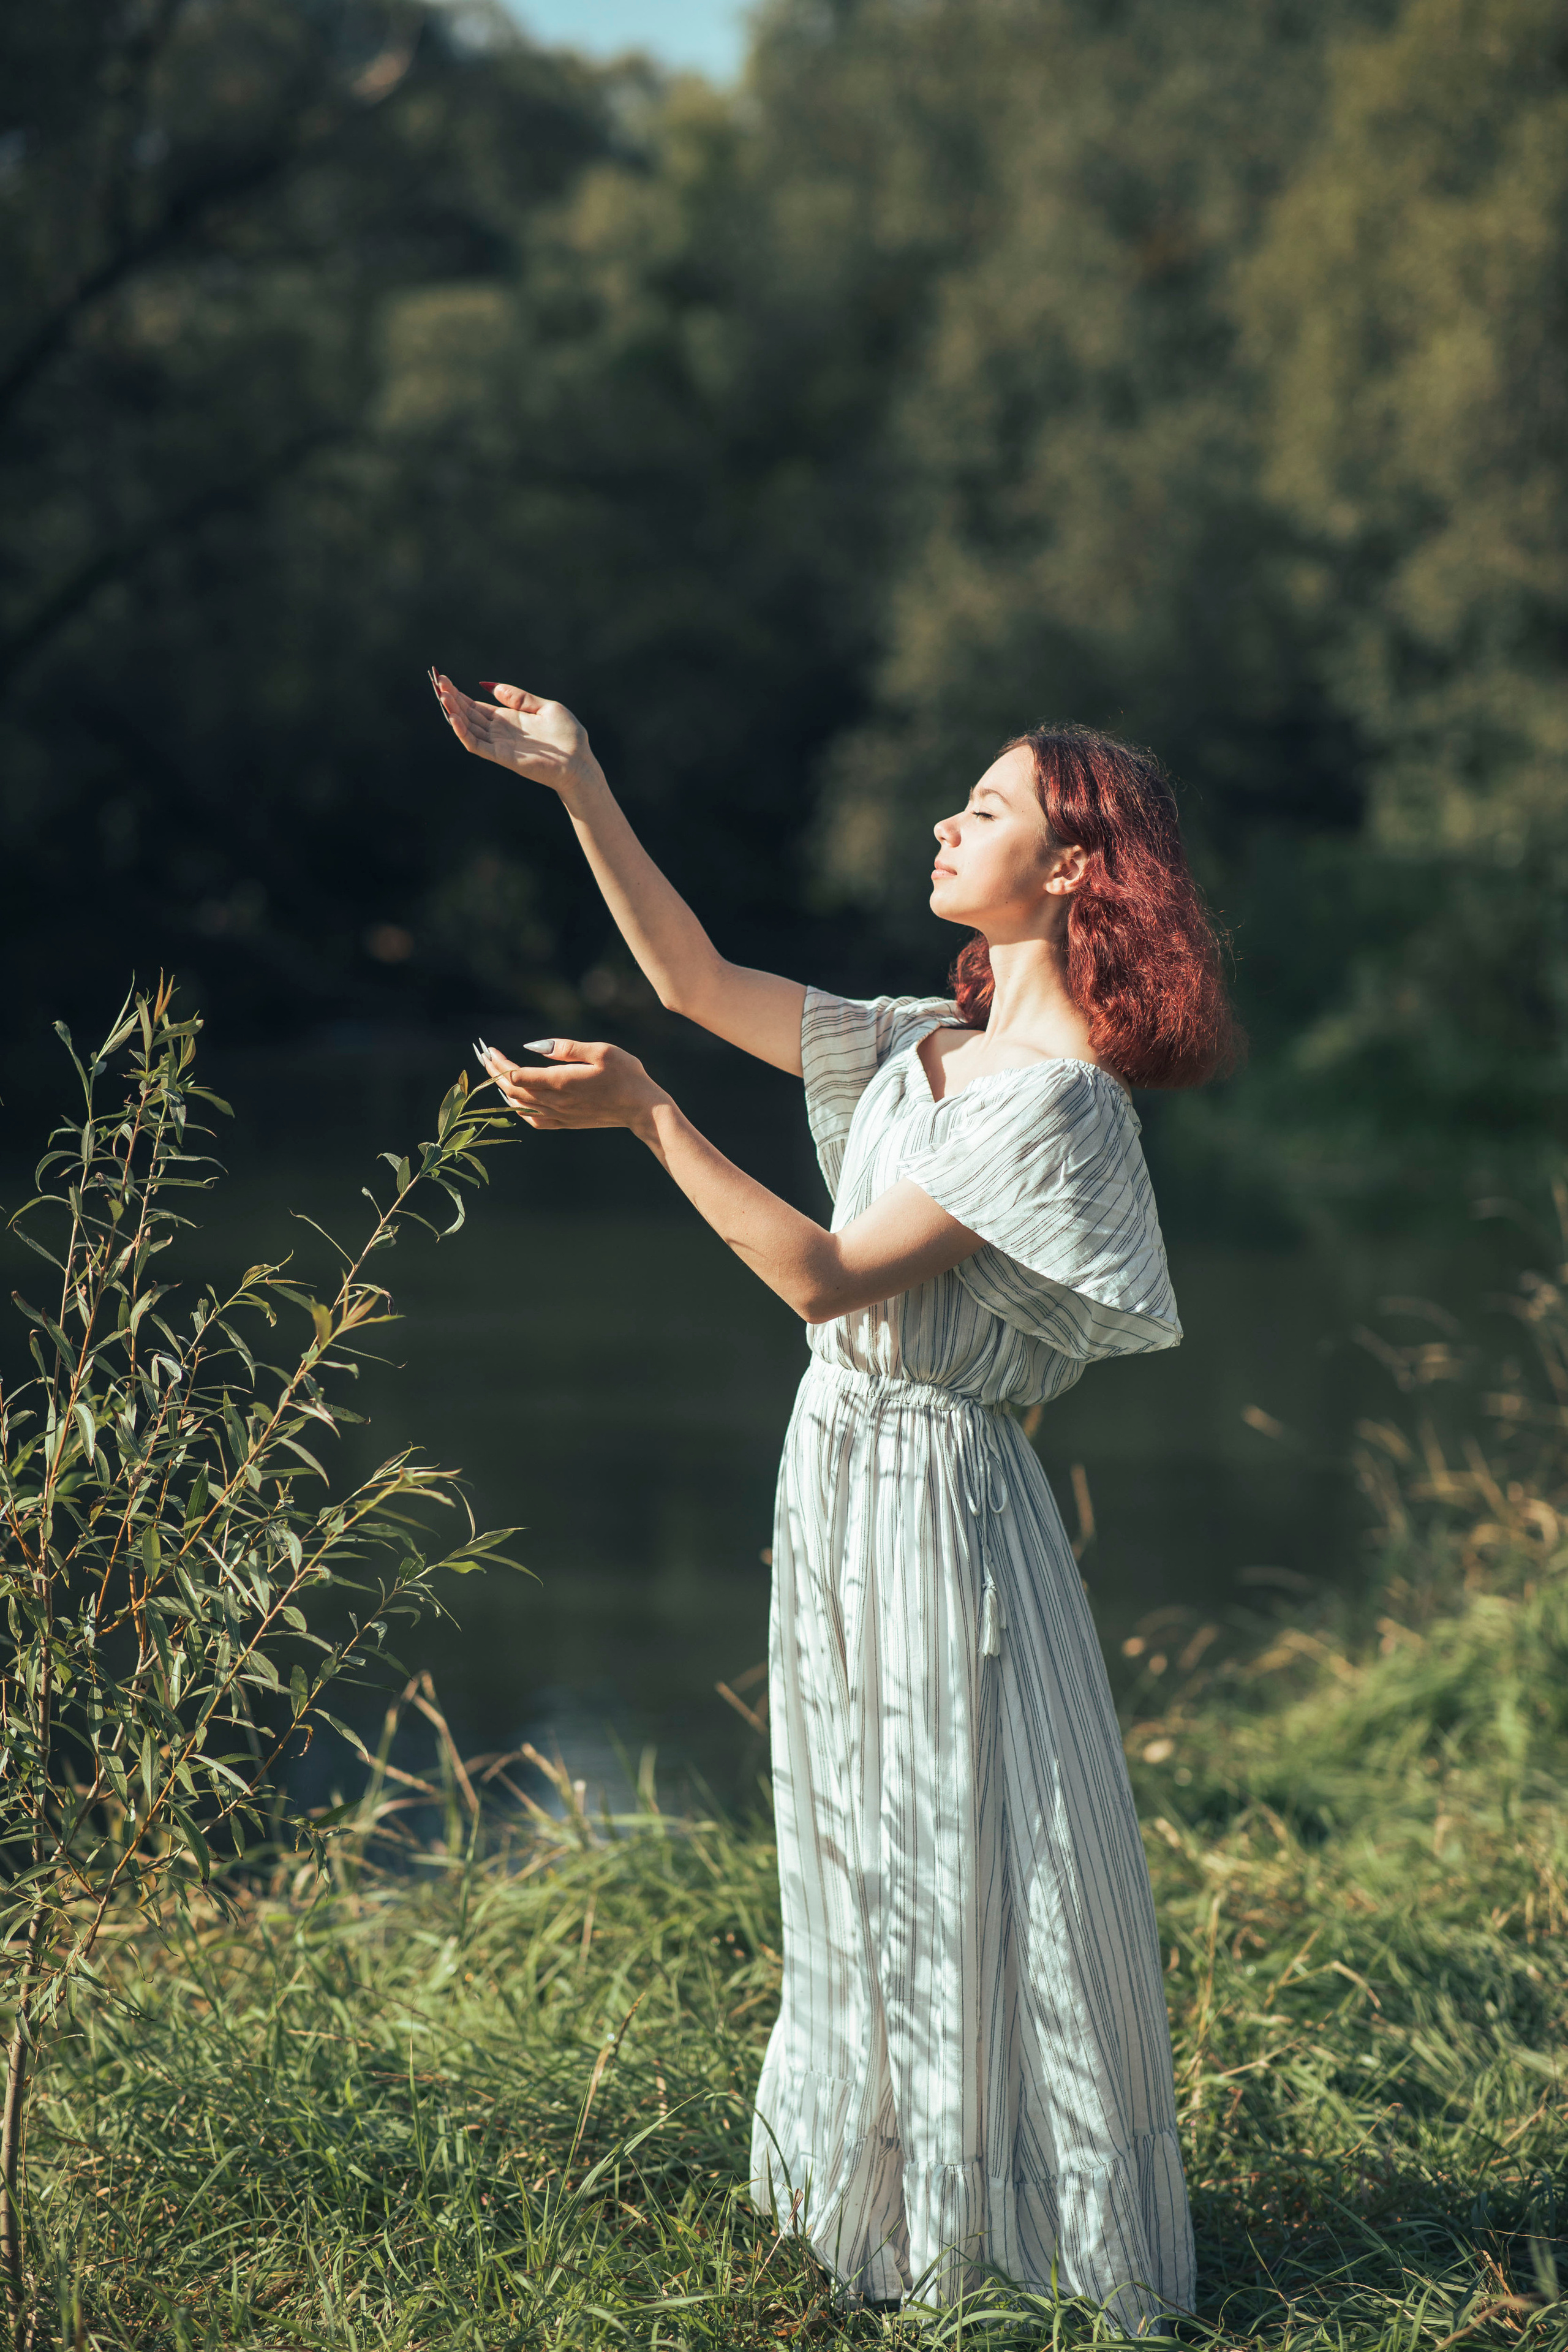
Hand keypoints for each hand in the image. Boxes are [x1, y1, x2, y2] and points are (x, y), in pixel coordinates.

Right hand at [430, 673, 601, 805]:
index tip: (443, 678)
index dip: (459, 693)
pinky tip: (454, 718)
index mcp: (508, 719)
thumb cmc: (568, 737)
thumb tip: (490, 686)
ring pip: (468, 728)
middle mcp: (500, 732)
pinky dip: (463, 733)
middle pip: (468, 714)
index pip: (476, 706)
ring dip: (453, 712)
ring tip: (442, 695)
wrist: (580, 762)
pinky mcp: (502, 757)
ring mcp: (499, 745)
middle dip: (451, 698)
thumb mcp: (544, 707)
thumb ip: (518, 697)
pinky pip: (477, 745)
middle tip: (436, 681)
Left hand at [479, 1038, 670, 1138]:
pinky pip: (533, 1119)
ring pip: (520, 1105)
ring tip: (494, 1073)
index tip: (488, 1049)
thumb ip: (565, 1048)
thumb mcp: (600, 1051)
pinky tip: (516, 1100)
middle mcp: (556, 1102)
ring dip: (502, 1089)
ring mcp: (560, 1115)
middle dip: (494, 1073)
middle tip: (483, 1056)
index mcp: (561, 1082)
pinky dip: (518, 1109)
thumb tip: (532, 1047)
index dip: (498, 1063)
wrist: (642, 1108)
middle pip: (512, 1090)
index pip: (516, 1075)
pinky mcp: (566, 1122)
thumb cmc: (626, 1075)